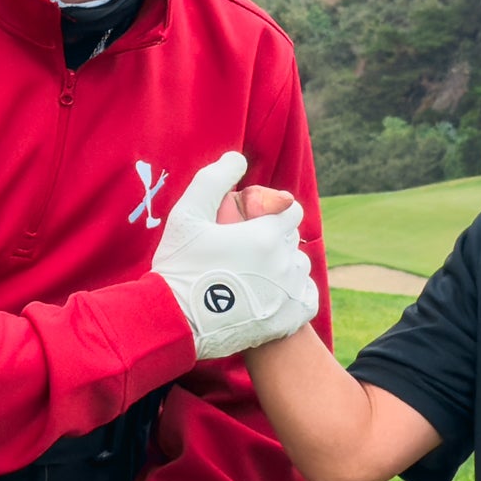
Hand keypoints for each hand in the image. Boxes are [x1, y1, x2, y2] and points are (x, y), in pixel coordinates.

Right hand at [149, 154, 317, 359]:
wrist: (174, 321)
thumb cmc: (178, 266)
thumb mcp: (187, 215)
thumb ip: (214, 180)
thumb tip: (237, 158)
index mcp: (265, 235)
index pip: (291, 212)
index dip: (275, 213)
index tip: (255, 222)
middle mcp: (283, 263)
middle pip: (294, 241)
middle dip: (277, 239)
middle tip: (248, 250)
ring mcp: (287, 295)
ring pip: (299, 269)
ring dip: (285, 267)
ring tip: (257, 274)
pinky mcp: (286, 321)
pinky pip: (307, 300)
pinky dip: (296, 295)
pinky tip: (275, 295)